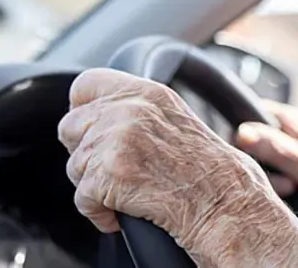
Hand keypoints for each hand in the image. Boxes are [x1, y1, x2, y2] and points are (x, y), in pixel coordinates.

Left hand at [57, 68, 297, 267]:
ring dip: (95, 187)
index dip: (82, 110)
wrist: (227, 205)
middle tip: (114, 171)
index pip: (85, 84)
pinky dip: (99, 213)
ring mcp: (117, 140)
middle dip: (85, 153)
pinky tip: (124, 213)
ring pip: (74, 167)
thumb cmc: (212, 173)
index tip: (88, 129)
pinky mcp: (108, 174)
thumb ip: (140, 111)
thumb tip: (102, 116)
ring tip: (128, 193)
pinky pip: (81, 199)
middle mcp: (129, 109)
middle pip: (69, 127)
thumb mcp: (178, 121)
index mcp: (147, 92)